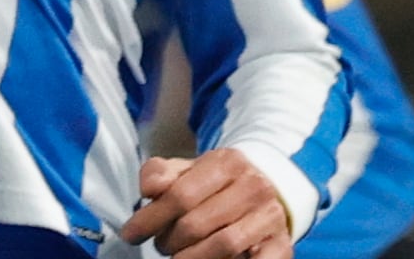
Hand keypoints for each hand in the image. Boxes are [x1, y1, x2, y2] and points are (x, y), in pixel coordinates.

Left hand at [124, 151, 294, 258]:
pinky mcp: (282, 244)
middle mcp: (253, 187)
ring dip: (193, 258)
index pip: (181, 194)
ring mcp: (271, 217)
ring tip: (178, 257)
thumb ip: (161, 173)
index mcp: (227, 163)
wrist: (269, 188)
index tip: (131, 233)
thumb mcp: (188, 169)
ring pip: (225, 244)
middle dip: (170, 240)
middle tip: (160, 246)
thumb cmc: (218, 183)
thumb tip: (149, 189)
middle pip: (198, 223)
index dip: (151, 217)